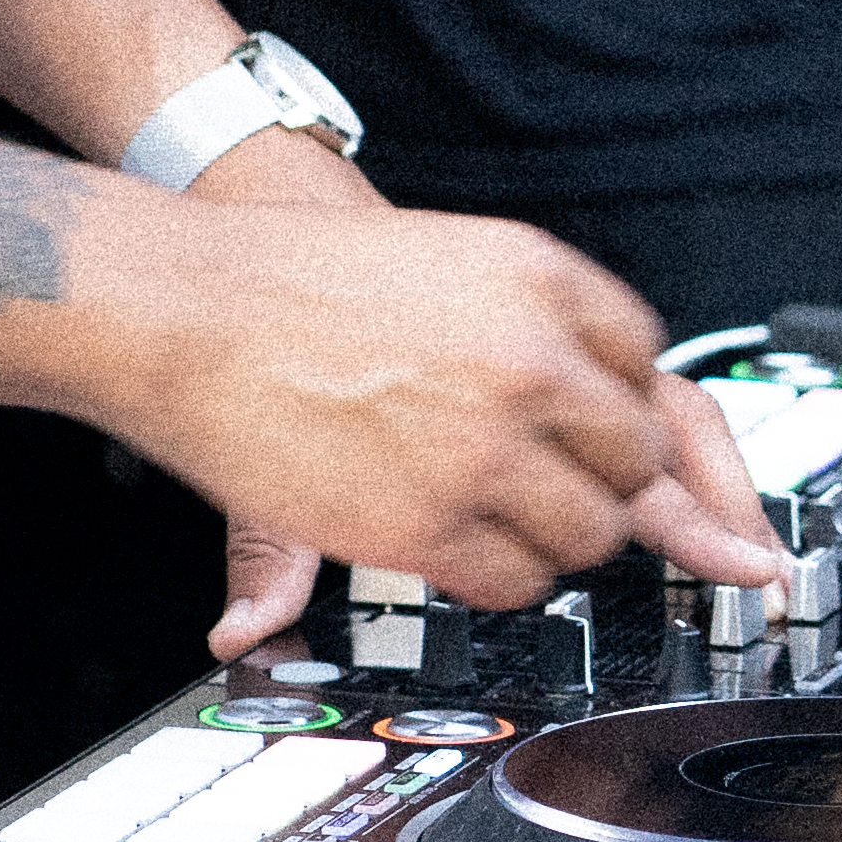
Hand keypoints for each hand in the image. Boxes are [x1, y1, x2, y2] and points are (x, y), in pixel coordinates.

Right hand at [133, 132, 785, 641]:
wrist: (193, 310)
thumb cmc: (309, 282)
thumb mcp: (453, 260)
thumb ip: (547, 332)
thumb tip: (628, 422)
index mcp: (543, 280)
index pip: (648, 364)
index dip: (630, 410)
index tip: (612, 438)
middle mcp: (531, 362)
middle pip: (639, 459)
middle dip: (606, 480)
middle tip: (553, 480)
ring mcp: (486, 446)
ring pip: (591, 533)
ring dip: (559, 536)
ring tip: (501, 513)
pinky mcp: (432, 522)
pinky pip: (519, 581)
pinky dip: (504, 578)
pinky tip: (463, 548)